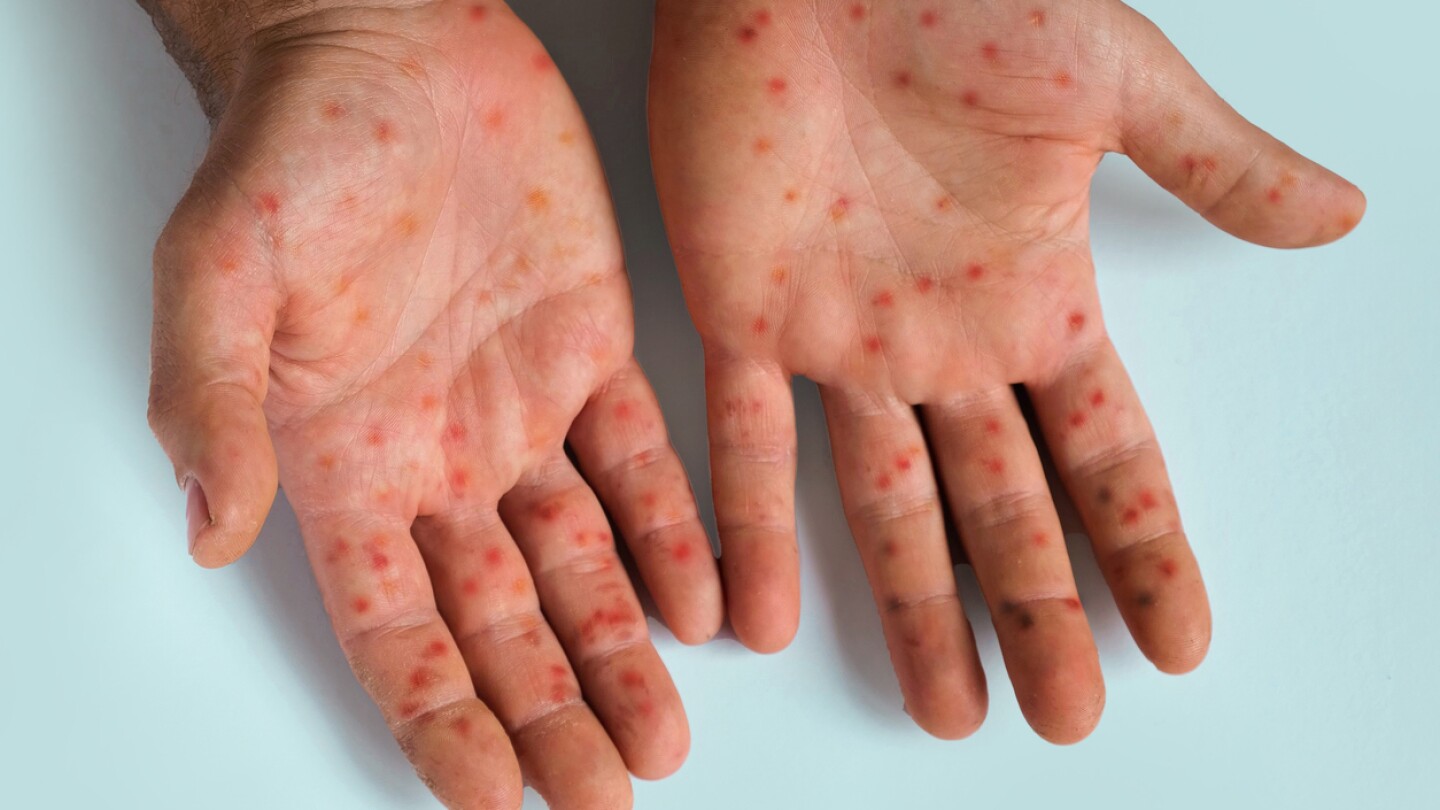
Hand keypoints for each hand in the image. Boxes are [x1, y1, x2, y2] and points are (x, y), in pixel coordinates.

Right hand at [145, 2, 721, 805]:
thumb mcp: (224, 271)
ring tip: (664, 735)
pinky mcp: (592, 349)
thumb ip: (213, 400)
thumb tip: (209, 525)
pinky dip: (673, 537)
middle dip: (551, 717)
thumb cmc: (299, 148)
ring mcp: (520, 410)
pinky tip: (705, 605)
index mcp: (345, 462)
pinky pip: (641, 466)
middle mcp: (439, 458)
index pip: (398, 634)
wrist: (394, 47)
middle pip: (500, 625)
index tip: (500, 803)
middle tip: (608, 795)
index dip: (447, 722)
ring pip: (578, 564)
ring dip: (620, 651)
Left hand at [648, 0, 1362, 742]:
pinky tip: (760, 625)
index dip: (1143, 549)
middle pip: (1003, 509)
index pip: (1106, 453)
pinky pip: (742, 443)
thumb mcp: (1112, 84)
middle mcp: (941, 339)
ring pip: (885, 504)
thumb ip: (1211, 165)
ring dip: (914, 609)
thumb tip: (1343, 216)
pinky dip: (746, 531)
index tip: (1178, 643)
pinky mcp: (740, 313)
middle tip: (1063, 718)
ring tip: (945, 710)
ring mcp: (841, 338)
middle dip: (1037, 612)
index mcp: (1033, 294)